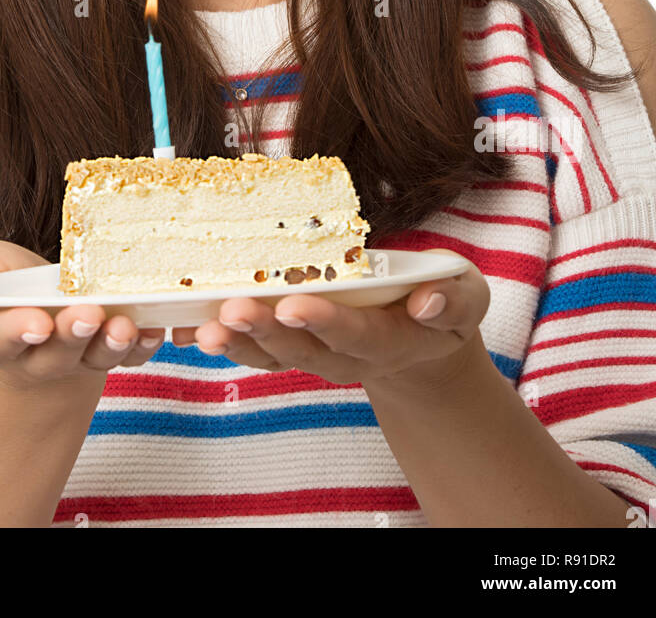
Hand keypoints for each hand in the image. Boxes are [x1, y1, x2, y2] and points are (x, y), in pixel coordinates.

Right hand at [0, 240, 165, 389]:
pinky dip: (144, 345)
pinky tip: (155, 328)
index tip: (35, 322)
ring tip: (123, 323)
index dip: (17, 332)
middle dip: (71, 334)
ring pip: (94, 356)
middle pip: (54, 352)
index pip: (1, 338)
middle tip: (87, 314)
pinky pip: (130, 356)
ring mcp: (76, 355)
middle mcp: (36, 353)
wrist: (33, 312)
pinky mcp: (109, 351)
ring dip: (111, 342)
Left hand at [171, 249, 489, 388]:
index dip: (327, 323)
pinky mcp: (293, 348)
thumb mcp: (466, 296)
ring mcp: (317, 356)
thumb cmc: (442, 303)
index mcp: (392, 341)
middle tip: (233, 310)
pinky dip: (223, 342)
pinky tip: (189, 329)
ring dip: (236, 342)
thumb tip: (425, 301)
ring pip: (272, 356)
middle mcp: (349, 357)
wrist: (423, 337)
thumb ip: (453, 299)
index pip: (358, 336)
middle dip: (266, 330)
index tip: (296, 304)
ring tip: (203, 326)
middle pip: (303, 351)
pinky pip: (254, 351)